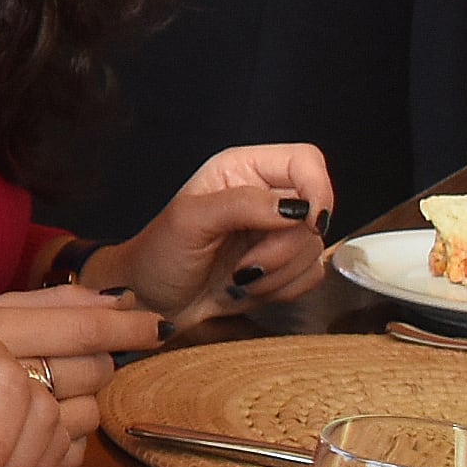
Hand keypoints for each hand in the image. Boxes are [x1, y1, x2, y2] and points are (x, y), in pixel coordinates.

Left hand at [85, 144, 334, 325]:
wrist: (150, 304)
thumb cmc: (158, 256)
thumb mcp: (189, 221)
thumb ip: (242, 204)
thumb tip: (296, 208)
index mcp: (242, 170)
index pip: (305, 161)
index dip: (317, 189)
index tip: (308, 223)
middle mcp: (265, 196)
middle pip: (315, 213)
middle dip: (282, 249)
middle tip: (242, 266)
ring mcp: (276, 233)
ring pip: (314, 249)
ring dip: (278, 274)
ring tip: (237, 279)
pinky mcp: (284, 266)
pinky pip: (311, 276)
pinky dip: (283, 289)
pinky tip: (249, 290)